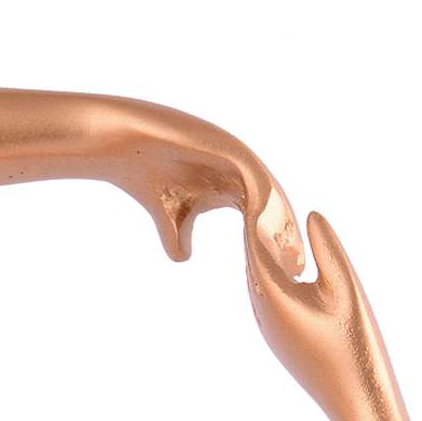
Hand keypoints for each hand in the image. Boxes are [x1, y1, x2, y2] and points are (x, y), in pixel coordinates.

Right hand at [108, 109, 304, 278]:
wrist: (125, 146)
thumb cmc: (146, 178)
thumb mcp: (168, 216)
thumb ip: (179, 235)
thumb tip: (184, 257)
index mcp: (232, 184)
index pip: (263, 217)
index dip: (273, 245)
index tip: (284, 274)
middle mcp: (239, 168)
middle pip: (273, 206)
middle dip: (285, 238)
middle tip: (296, 268)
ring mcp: (235, 155)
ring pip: (268, 192)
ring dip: (278, 224)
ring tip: (285, 253)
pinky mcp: (226, 146)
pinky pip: (252, 176)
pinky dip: (261, 201)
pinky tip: (262, 229)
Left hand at [245, 210, 393, 420]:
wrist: (355, 401)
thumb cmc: (355, 344)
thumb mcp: (346, 288)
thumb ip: (327, 249)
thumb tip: (309, 214)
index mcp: (273, 299)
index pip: (256, 246)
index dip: (257, 214)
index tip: (253, 183)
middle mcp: (262, 315)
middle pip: (252, 262)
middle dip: (253, 229)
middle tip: (249, 190)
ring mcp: (269, 330)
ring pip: (257, 282)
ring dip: (260, 251)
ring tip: (262, 219)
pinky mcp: (280, 341)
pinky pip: (268, 299)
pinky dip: (270, 274)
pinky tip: (279, 261)